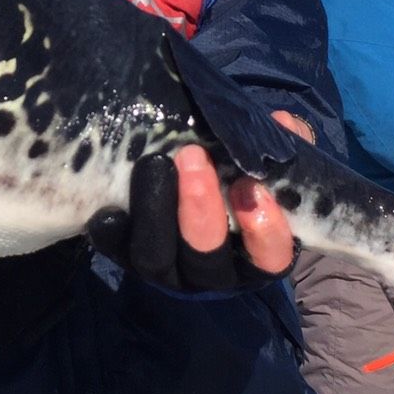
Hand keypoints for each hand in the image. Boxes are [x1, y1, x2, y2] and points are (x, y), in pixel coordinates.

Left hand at [86, 137, 296, 291]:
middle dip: (200, 210)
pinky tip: (109, 206)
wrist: (192, 189)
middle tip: (193, 156)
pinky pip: (117, 250)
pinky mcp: (130, 258)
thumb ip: (279, 148)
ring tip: (155, 162)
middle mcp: (212, 271)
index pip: (269, 257)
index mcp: (254, 255)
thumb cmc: (237, 179)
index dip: (263, 230)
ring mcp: (169, 269)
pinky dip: (112, 231)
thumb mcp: (262, 166)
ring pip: (157, 258)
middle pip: (206, 257)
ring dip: (156, 211)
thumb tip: (284, 122)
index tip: (250, 186)